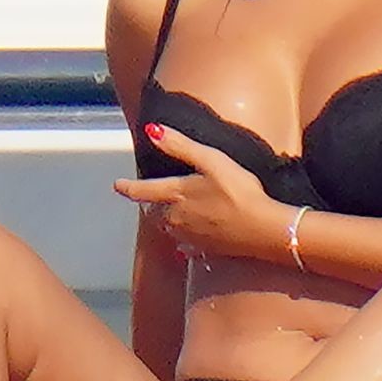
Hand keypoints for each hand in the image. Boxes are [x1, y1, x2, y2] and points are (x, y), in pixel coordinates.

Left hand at [113, 124, 282, 261]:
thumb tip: (152, 130)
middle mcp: (177, 218)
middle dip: (150, 205)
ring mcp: (190, 236)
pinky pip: (186, 245)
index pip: (143, 191)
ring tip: (168, 213)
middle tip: (148, 198)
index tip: (117, 185)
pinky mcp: (206, 249)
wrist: (263, 229)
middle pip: (155, 212)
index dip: (129, 187)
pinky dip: (183, 240)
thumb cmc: (239, 191)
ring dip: (165, 221)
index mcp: (176, 195)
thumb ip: (180, 146)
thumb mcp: (211, 160)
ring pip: (169, 229)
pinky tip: (187, 242)